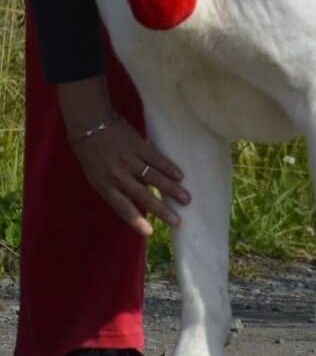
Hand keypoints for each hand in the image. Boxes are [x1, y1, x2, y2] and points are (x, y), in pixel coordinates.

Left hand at [56, 74, 189, 235]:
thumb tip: (139, 196)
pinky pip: (156, 159)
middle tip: (177, 221)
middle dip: (161, 210)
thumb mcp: (95, 175)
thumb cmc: (90, 151)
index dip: (135, 221)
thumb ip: (114, 186)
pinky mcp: (138, 146)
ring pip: (154, 178)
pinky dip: (169, 168)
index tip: (148, 233)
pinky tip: (180, 175)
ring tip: (186, 199)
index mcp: (104, 185)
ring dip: (172, 189)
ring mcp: (129, 160)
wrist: (90, 123)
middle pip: (143, 196)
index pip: (122, 207)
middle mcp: (118, 175)